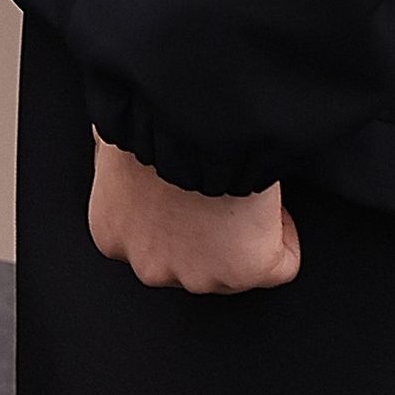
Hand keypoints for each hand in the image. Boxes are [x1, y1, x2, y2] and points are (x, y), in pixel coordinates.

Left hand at [87, 135, 299, 293]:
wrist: (187, 118)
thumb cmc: (150, 118)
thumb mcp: (114, 137)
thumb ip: (113, 156)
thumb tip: (112, 139)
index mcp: (111, 232)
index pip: (151, 234)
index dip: (179, 204)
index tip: (191, 180)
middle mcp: (149, 265)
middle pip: (192, 258)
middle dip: (208, 224)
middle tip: (218, 183)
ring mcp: (198, 276)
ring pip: (234, 265)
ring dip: (244, 229)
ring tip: (241, 187)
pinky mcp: (244, 272)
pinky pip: (282, 264)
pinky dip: (284, 233)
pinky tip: (269, 202)